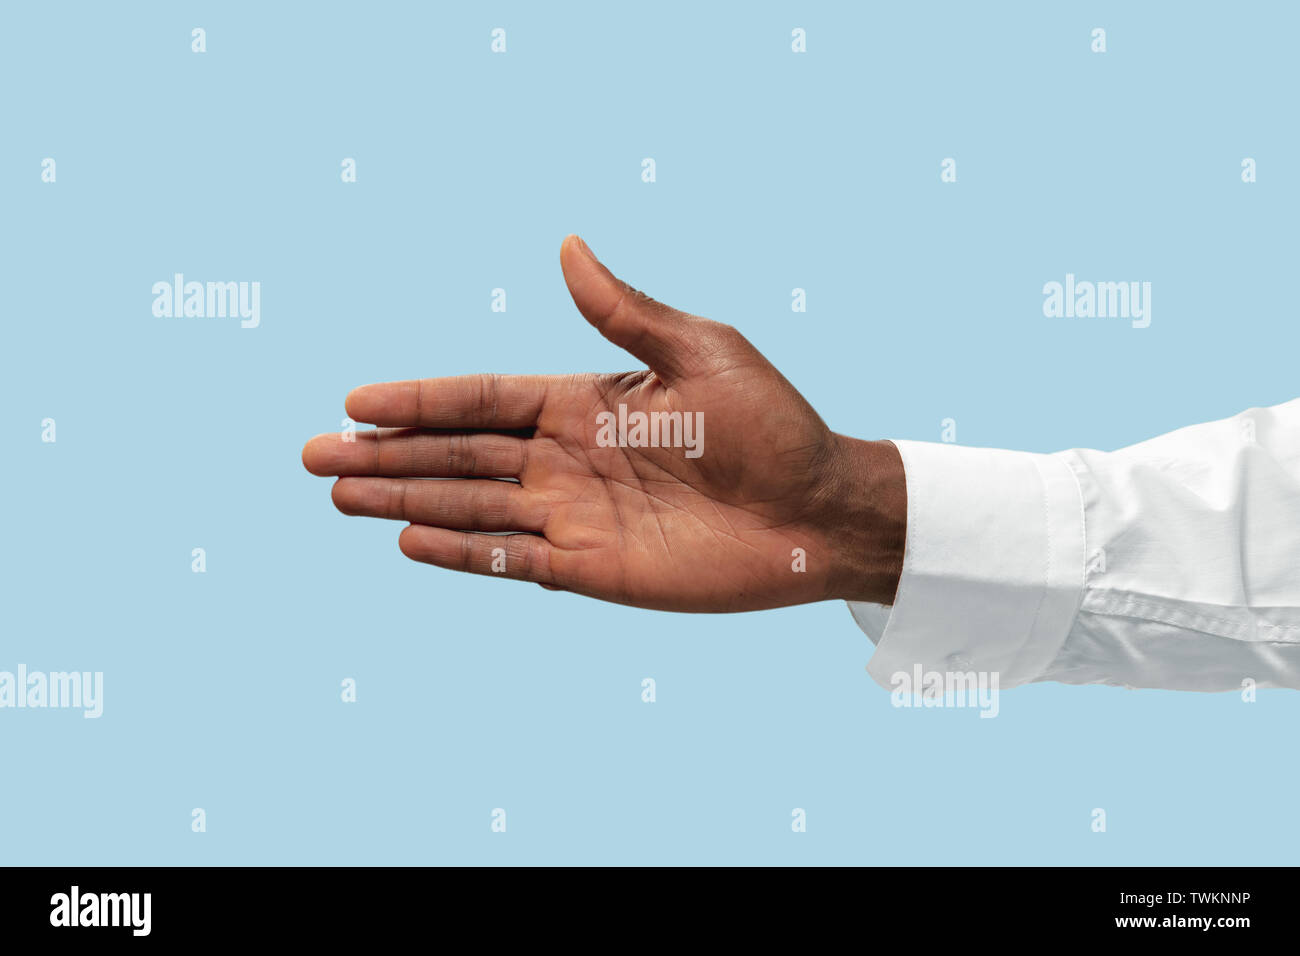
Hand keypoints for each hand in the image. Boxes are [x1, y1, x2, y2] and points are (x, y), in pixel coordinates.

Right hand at [302, 236, 904, 610]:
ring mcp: (576, 515)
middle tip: (312, 456)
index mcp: (586, 400)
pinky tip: (408, 539)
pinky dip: (462, 552)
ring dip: (405, 498)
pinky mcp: (594, 568)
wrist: (821, 511)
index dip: (418, 399)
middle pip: (458, 454)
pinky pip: (512, 560)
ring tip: (339, 494)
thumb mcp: (700, 352)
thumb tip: (566, 245)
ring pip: (472, 506)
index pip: (482, 398)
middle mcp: (568, 458)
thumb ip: (623, 313)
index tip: (353, 399)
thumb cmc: (772, 425)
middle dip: (387, 453)